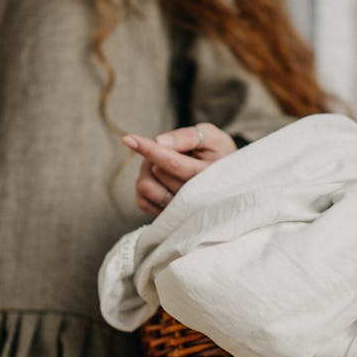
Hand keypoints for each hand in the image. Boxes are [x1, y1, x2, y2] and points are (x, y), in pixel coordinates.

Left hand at [122, 123, 236, 216]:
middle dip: (154, 155)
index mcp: (208, 176)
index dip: (150, 149)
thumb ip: (187, 137)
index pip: (173, 163)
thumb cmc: (217, 153)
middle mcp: (194, 199)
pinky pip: (142, 201)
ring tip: (162, 164)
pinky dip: (146, 185)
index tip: (128, 139)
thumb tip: (159, 142)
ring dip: (148, 170)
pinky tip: (160, 180)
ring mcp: (180, 213)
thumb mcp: (210, 137)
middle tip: (167, 149)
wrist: (228, 180)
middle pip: (156, 172)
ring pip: (146, 187)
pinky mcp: (168, 219)